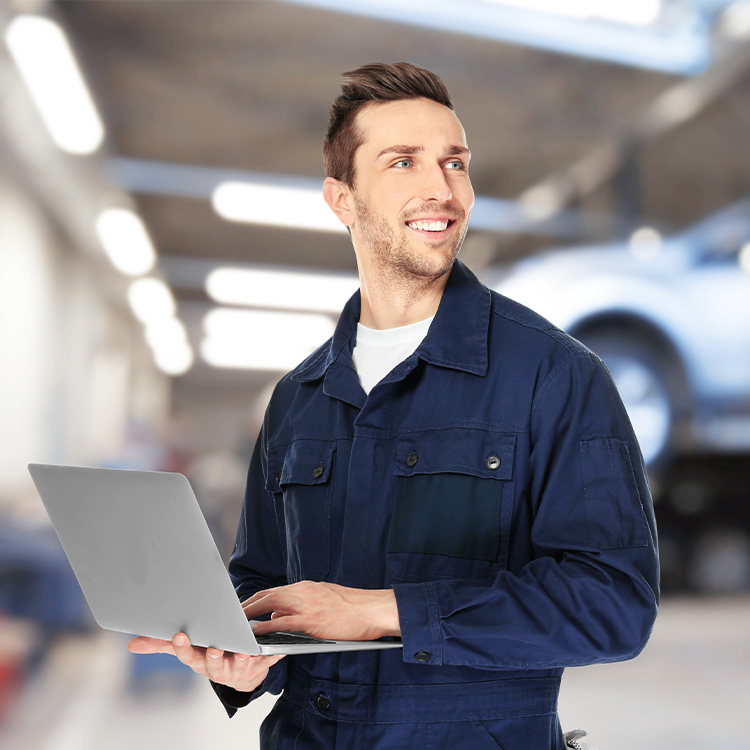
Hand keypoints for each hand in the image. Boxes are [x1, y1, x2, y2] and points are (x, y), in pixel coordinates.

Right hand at [127, 633, 284, 692]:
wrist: (241, 671)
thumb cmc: (209, 654)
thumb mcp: (188, 648)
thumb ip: (162, 644)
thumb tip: (133, 644)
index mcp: (200, 661)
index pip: (188, 656)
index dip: (183, 647)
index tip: (180, 634)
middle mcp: (218, 667)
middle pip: (214, 665)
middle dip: (214, 658)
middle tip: (215, 649)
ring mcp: (239, 668)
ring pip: (240, 666)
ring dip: (242, 659)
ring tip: (245, 651)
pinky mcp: (259, 665)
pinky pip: (266, 661)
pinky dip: (271, 656)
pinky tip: (275, 649)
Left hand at [242, 581, 400, 640]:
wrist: (372, 610)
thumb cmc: (352, 608)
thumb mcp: (324, 599)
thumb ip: (301, 604)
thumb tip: (279, 613)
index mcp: (306, 587)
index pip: (273, 591)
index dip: (255, 599)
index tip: (241, 607)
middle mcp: (303, 592)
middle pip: (266, 595)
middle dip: (246, 606)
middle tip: (230, 616)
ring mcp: (307, 605)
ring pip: (270, 605)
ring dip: (250, 615)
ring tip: (236, 626)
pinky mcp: (312, 620)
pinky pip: (282, 623)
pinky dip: (266, 627)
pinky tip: (255, 635)